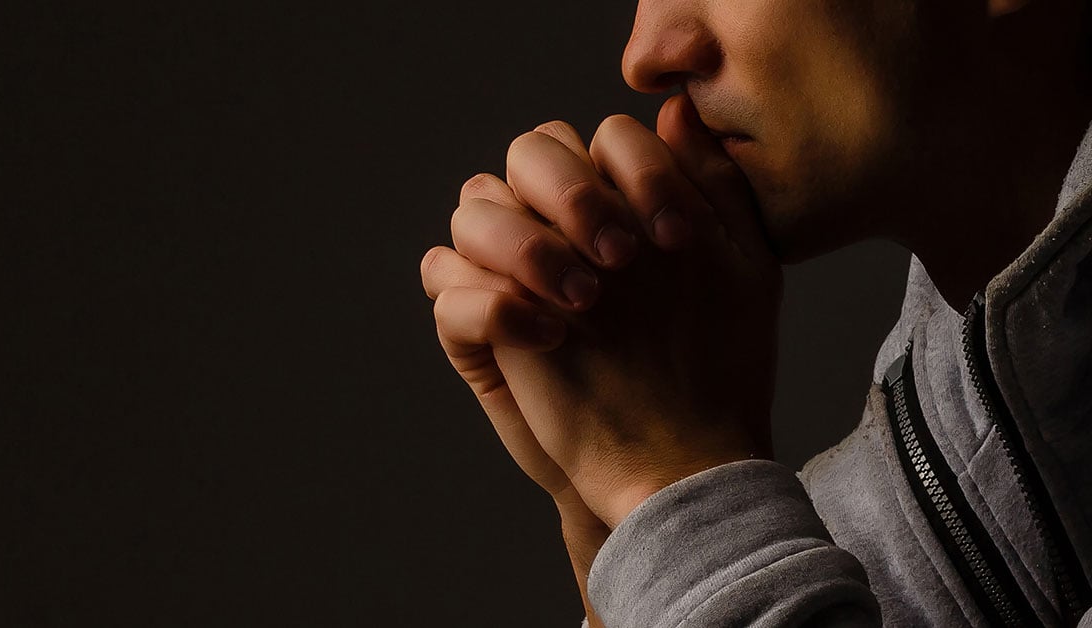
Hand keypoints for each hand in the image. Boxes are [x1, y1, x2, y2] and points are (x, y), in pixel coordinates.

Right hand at [425, 93, 781, 528]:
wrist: (673, 458)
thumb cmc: (710, 360)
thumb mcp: (735, 269)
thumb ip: (710, 186)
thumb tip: (674, 109)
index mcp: (610, 200)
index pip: (593, 137)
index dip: (633, 170)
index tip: (677, 237)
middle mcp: (553, 224)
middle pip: (525, 155)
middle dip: (572, 194)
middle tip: (620, 257)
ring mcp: (508, 273)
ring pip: (473, 209)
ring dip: (525, 243)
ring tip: (585, 302)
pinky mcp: (477, 329)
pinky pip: (445, 286)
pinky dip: (491, 302)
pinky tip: (550, 338)